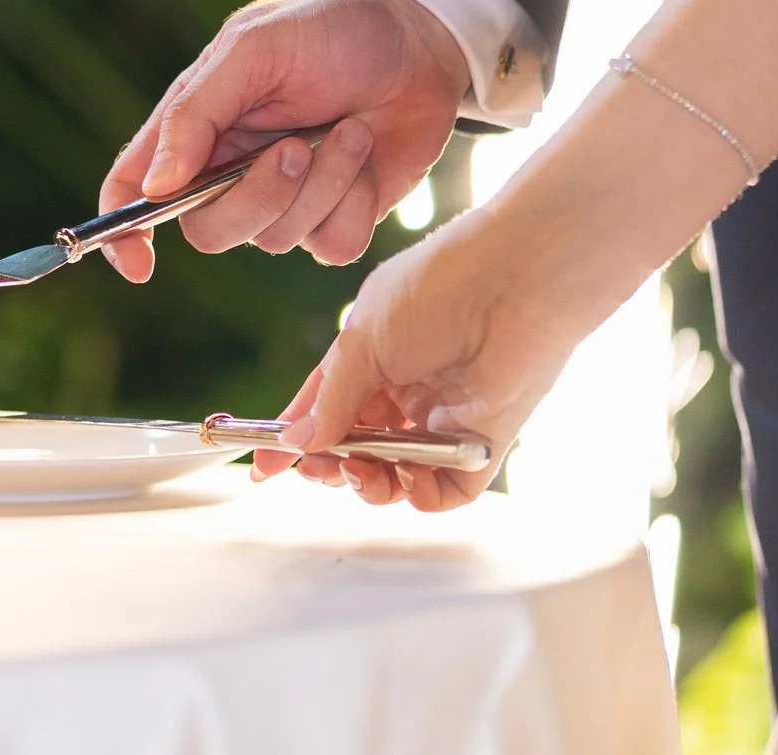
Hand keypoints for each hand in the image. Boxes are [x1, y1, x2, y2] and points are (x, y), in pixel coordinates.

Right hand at [97, 0, 474, 280]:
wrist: (420, 36)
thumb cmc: (329, 28)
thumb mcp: (253, 49)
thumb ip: (196, 114)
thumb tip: (155, 187)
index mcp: (194, 126)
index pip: (132, 187)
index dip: (122, 231)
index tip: (142, 264)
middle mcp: (229, 170)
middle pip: (208, 230)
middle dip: (256, 196)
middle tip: (297, 147)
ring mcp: (284, 198)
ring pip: (275, 239)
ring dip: (322, 183)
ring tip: (350, 128)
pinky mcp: (336, 214)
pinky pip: (330, 245)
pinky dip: (354, 200)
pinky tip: (367, 152)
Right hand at [247, 188, 611, 510]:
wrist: (514, 283)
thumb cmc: (437, 289)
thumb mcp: (362, 340)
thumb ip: (331, 400)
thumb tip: (297, 442)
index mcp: (376, 356)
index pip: (327, 406)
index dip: (294, 437)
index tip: (263, 466)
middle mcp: (409, 391)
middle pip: (358, 447)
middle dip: (331, 464)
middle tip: (315, 470)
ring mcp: (445, 419)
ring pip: (396, 475)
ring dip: (370, 483)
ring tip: (361, 471)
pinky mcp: (482, 444)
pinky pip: (446, 490)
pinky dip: (421, 494)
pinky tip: (408, 477)